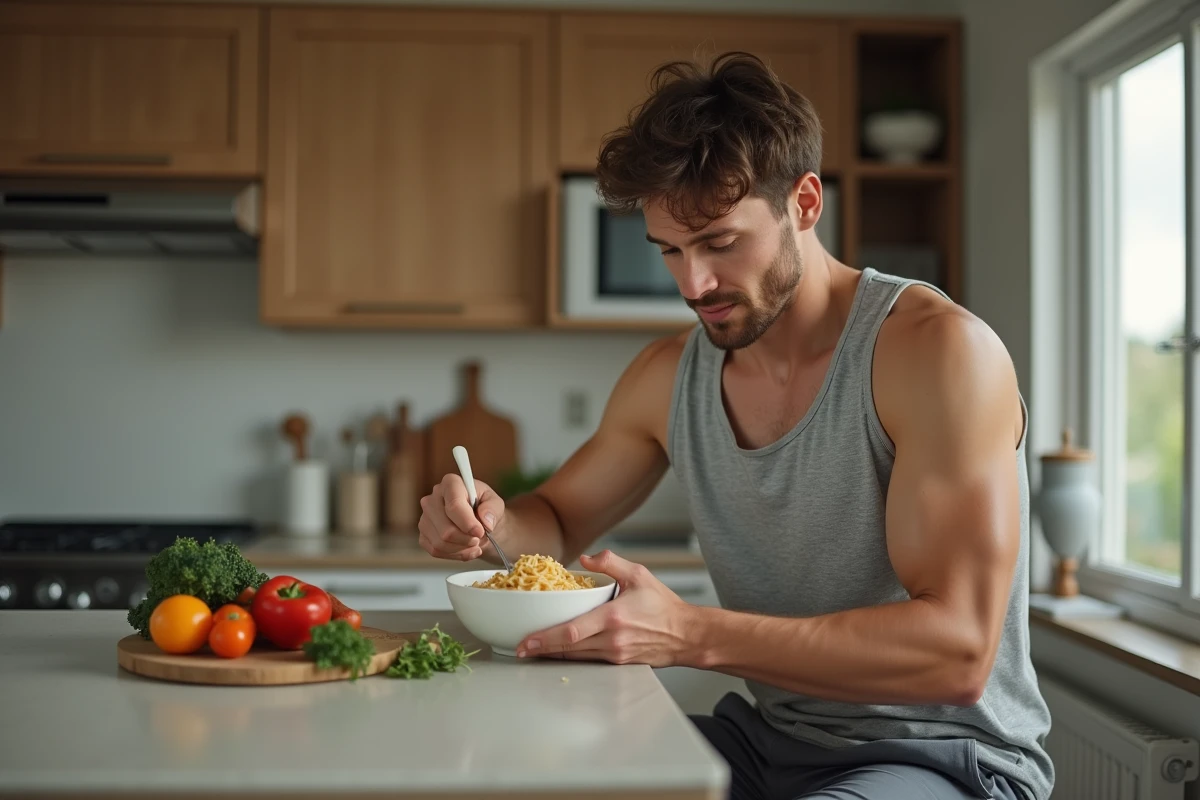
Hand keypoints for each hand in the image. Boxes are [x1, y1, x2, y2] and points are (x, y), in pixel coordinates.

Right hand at [418, 474, 504, 561]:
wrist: (478, 522)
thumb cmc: (485, 508)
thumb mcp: (496, 503)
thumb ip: (493, 509)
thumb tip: (485, 521)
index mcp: (450, 483)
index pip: (454, 505)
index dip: (467, 523)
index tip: (480, 531)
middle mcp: (433, 498)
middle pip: (446, 529)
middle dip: (466, 539)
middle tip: (479, 538)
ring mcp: (425, 518)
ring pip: (440, 543)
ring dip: (462, 549)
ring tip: (475, 544)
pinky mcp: (423, 535)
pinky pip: (436, 551)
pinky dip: (454, 555)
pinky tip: (466, 550)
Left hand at [516, 550, 692, 666]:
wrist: (686, 635)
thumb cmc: (664, 606)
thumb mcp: (639, 574)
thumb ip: (611, 563)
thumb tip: (585, 558)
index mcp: (614, 617)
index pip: (572, 631)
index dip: (546, 638)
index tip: (526, 641)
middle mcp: (612, 640)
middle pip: (568, 649)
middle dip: (541, 649)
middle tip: (519, 648)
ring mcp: (614, 655)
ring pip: (576, 657)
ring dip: (553, 655)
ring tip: (533, 650)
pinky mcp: (618, 663)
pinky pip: (588, 660)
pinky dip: (571, 656)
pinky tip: (559, 652)